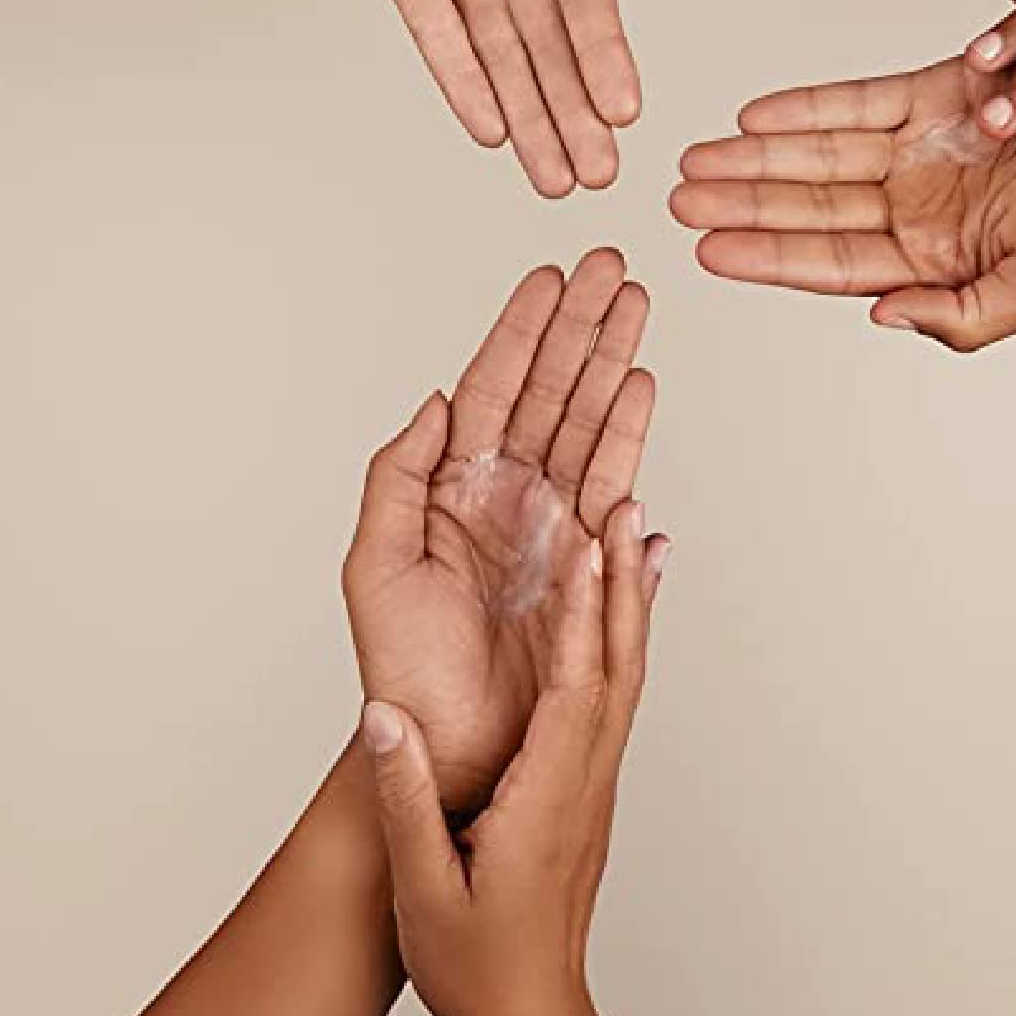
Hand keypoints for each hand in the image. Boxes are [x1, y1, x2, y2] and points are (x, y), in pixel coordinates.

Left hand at [264, 0, 646, 195]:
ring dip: (529, 115)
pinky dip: (462, 82)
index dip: (606, 56)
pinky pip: (435, 34)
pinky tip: (489, 131)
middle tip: (597, 174)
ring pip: (500, 51)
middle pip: (549, 42)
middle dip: (573, 111)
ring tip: (555, 176)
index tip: (626, 112)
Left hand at [343, 249, 666, 813]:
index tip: (549, 277)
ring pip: (587, 418)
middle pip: (550, 386)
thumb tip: (435, 404)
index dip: (521, 330)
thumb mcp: (375, 566)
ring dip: (611, 359)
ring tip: (634, 304)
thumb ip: (396, 476)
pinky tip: (641, 383)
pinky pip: (613, 478)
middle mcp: (505, 489)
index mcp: (450, 482)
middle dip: (580, 324)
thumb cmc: (402, 667)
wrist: (451, 749)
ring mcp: (551, 518)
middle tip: (610, 266)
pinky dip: (630, 429)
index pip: (492, 385)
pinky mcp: (589, 554)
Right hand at [361, 495, 658, 1015]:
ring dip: (629, 600)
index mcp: (549, 797)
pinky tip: (620, 609)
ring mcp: (595, 782)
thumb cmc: (477, 962)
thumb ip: (406, 798)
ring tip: (631, 530)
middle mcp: (586, 779)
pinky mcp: (588, 786)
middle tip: (625, 504)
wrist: (526, 1014)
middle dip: (624, 580)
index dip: (586, 614)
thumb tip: (384, 712)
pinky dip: (621, 638)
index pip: (577, 690)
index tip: (590, 545)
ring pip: (624, 675)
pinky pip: (615, 694)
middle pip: (619, 665)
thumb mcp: (424, 887)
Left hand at [672, 55, 1015, 349]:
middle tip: (673, 202)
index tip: (706, 251)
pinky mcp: (937, 91)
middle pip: (810, 207)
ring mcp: (923, 147)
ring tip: (694, 162)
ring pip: (820, 155)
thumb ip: (961, 314)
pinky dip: (806, 107)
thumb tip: (881, 316)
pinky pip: (858, 101)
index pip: (832, 261)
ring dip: (756, 159)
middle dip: (741, 204)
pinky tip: (753, 117)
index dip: (766, 255)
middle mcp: (919, 203)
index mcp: (937, 258)